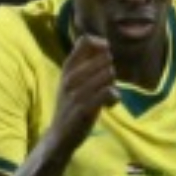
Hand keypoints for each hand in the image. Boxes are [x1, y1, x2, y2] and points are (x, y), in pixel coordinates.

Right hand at [52, 35, 119, 151]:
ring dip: (113, 85)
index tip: (105, 57)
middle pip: (104, 58)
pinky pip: (109, 92)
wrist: (60, 133)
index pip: (85, 42)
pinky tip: (109, 105)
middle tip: (105, 85)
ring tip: (106, 96)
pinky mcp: (84, 108)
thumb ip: (86, 62)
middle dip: (111, 70)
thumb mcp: (74, 79)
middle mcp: (70, 77)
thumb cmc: (72, 103)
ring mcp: (76, 92)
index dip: (102, 45)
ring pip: (109, 73)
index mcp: (68, 68)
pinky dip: (115, 98)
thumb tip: (103, 42)